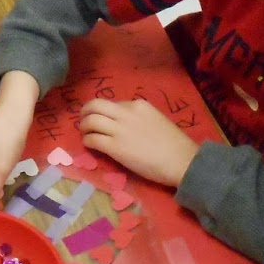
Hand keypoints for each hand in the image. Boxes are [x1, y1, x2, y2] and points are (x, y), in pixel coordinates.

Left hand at [78, 98, 199, 186]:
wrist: (180, 160)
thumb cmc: (174, 144)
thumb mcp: (156, 119)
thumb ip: (139, 118)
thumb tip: (124, 124)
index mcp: (138, 105)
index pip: (113, 103)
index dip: (105, 111)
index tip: (103, 119)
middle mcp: (126, 113)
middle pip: (95, 105)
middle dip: (85, 111)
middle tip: (83, 120)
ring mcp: (119, 130)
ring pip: (90, 121)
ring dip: (83, 126)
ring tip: (84, 133)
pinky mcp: (114, 147)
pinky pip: (92, 139)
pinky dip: (87, 141)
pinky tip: (89, 145)